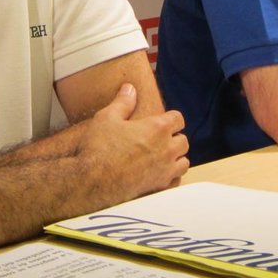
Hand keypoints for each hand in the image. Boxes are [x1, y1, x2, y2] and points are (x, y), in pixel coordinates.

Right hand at [79, 83, 189, 200]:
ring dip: (176, 158)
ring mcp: (165, 170)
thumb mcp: (107, 118)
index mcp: (158, 128)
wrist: (93, 182)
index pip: (178, 118)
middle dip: (174, 138)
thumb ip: (122, 102)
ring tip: (162, 157)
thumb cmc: (99, 148)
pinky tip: (160, 175)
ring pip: (184, 162)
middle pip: (184, 141)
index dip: (171, 119)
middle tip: (160, 140)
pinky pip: (176, 181)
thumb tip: (129, 89)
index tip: (163, 121)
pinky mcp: (160, 188)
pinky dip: (172, 178)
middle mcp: (167, 149)